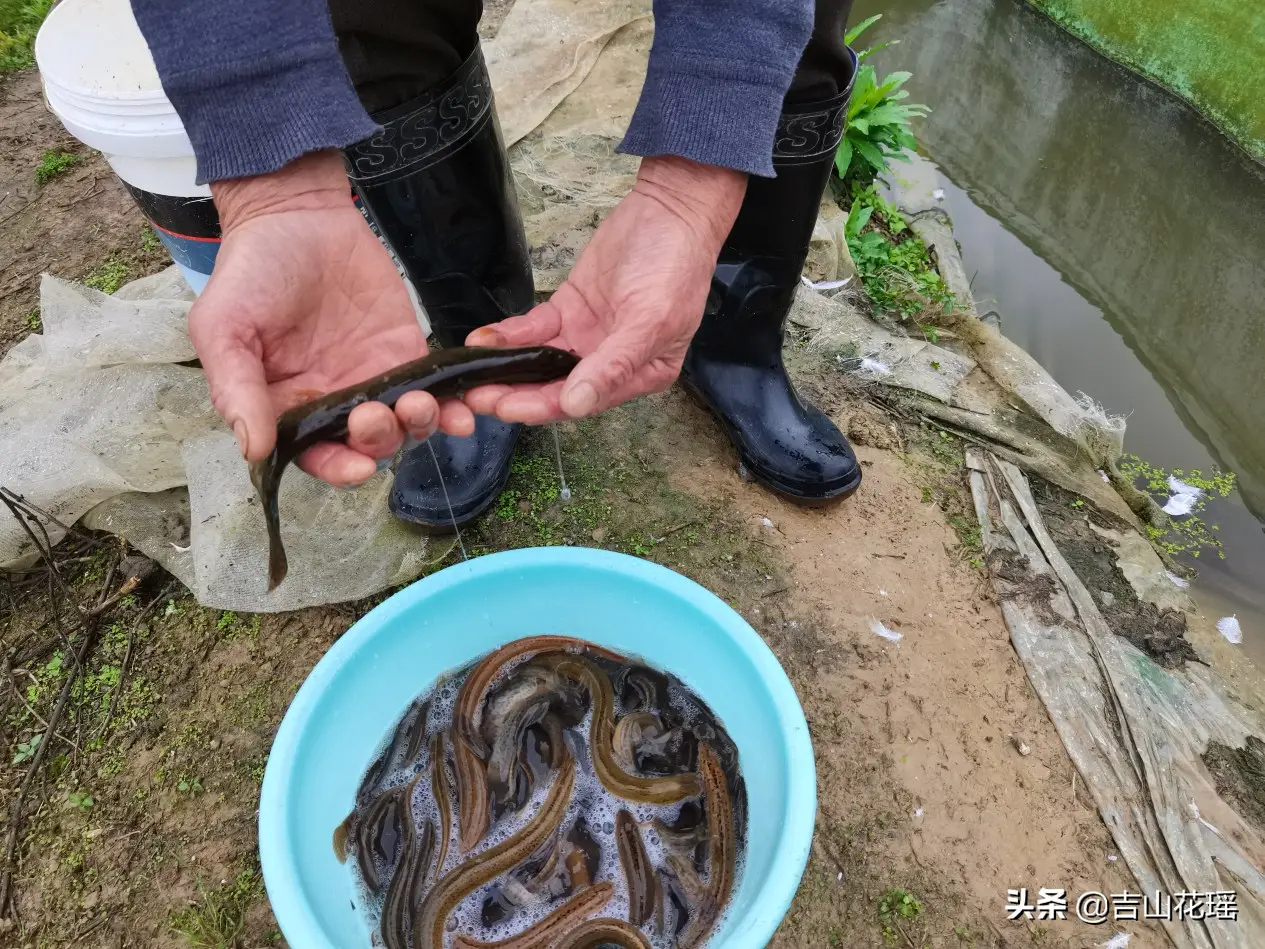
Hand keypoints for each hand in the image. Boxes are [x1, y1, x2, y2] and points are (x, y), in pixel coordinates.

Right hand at [191, 151, 474, 487]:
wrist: (294, 214)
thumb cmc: (249, 272)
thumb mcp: (223, 329)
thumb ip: (237, 390)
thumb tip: (254, 451)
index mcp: (286, 406)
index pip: (316, 455)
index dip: (338, 467)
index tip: (358, 467)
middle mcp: (333, 401)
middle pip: (367, 444)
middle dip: (379, 439)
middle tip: (379, 414)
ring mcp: (373, 377)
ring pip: (405, 423)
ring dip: (418, 425)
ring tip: (420, 404)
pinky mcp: (405, 350)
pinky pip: (433, 388)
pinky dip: (450, 406)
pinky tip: (461, 411)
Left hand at [462, 156, 745, 421]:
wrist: (671, 208)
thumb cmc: (676, 266)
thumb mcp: (651, 320)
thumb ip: (614, 365)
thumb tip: (576, 404)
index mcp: (639, 375)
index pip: (583, 401)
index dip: (540, 406)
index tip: (504, 407)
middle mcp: (609, 362)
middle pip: (554, 387)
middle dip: (514, 393)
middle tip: (474, 395)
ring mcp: (587, 336)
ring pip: (539, 361)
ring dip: (507, 368)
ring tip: (470, 373)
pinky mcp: (570, 309)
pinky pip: (534, 329)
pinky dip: (509, 335)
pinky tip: (484, 339)